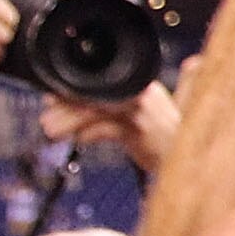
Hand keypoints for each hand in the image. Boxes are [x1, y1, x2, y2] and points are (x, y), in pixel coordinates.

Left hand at [39, 83, 179, 173]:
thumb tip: (57, 100)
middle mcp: (141, 91)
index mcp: (138, 81)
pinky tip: (80, 139)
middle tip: (47, 120)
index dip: (71, 89)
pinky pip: (105, 129)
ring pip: (94, 110)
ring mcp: (142, 110)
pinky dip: (88, 135)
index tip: (50, 98)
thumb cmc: (158, 137)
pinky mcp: (140, 130)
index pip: (97, 78)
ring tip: (52, 131)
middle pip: (93, 94)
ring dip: (69, 122)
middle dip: (65, 108)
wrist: (187, 157)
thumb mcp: (131, 115)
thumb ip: (101, 106)